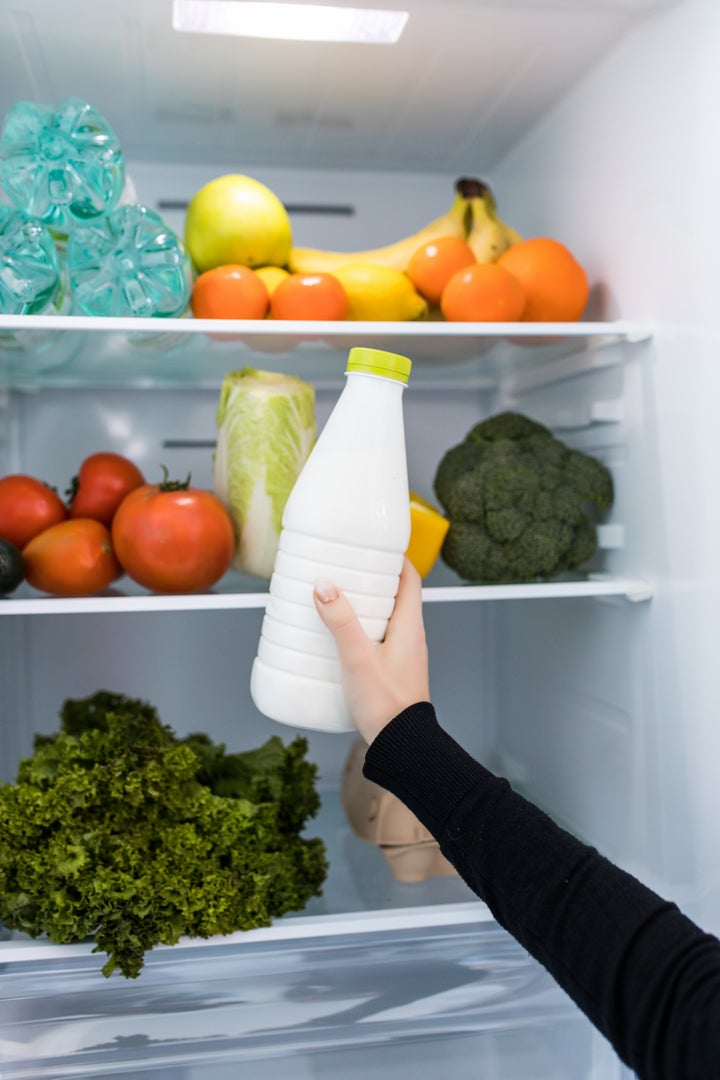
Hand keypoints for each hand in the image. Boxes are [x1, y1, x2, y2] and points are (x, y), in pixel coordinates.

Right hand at [313, 557, 429, 744]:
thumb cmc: (387, 705)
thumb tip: (324, 585)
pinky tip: (338, 642)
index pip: (411, 579)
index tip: (373, 547)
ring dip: (365, 608)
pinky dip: (362, 632)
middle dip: (372, 581)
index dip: (395, 559)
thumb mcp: (357, 659)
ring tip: (335, 603)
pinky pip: (379, 641)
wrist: (403, 747)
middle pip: (396, 596)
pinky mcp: (393, 673)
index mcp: (410, 626)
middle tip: (344, 572)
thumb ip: (340, 622)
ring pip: (386, 620)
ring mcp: (404, 656)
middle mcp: (411, 638)